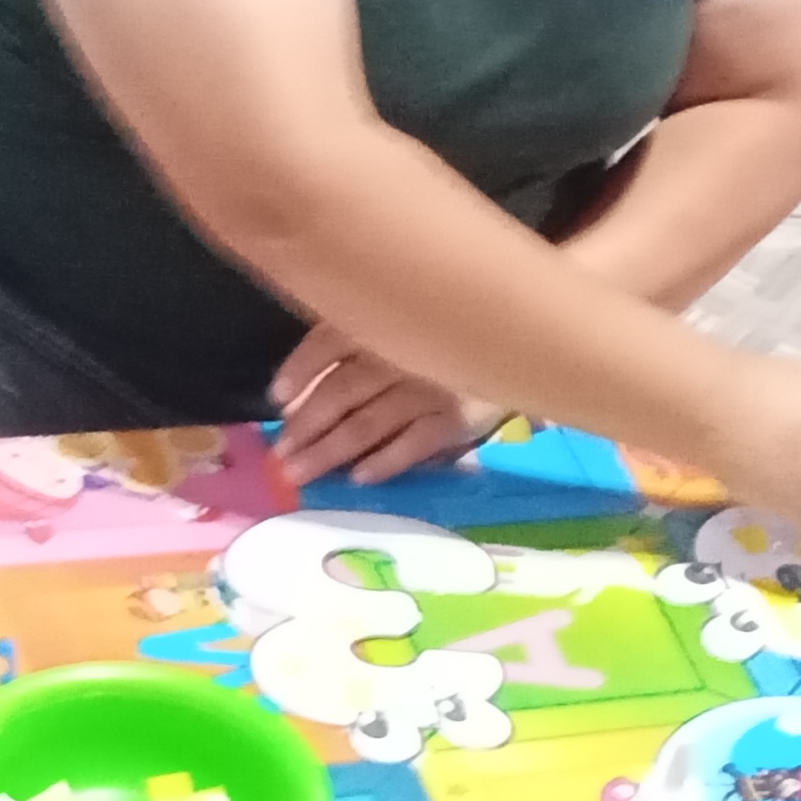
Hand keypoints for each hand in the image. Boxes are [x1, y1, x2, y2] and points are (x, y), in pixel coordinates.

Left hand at [269, 324, 501, 486]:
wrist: (523, 345)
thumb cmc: (449, 337)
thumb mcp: (401, 325)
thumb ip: (354, 344)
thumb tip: (299, 392)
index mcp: (385, 322)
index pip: (330, 341)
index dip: (300, 368)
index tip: (277, 398)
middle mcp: (403, 352)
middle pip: (342, 389)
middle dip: (307, 424)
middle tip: (281, 454)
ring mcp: (431, 386)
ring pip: (369, 422)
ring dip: (331, 450)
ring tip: (301, 472)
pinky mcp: (458, 418)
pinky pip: (416, 442)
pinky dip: (386, 460)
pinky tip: (359, 478)